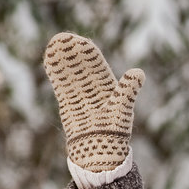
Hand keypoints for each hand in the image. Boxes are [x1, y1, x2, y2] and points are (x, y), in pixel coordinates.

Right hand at [42, 32, 145, 172]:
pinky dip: (56, 73)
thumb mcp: (122, 107)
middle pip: (81, 66)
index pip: (96, 65)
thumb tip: (139, 72)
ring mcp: (80, 94)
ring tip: (54, 44)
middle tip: (63, 38)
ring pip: (70, 74)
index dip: (88, 53)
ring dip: (62, 60)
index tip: (80, 41)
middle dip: (72, 53)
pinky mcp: (69, 103)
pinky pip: (61, 85)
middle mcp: (93, 88)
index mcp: (108, 87)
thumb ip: (128, 89)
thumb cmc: (114, 130)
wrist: (99, 149)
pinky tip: (50, 59)